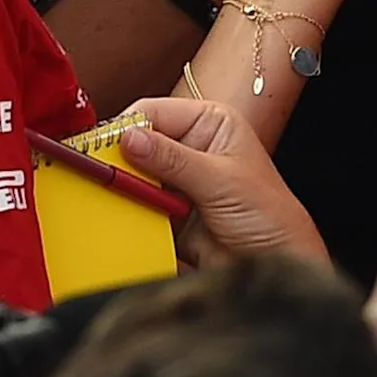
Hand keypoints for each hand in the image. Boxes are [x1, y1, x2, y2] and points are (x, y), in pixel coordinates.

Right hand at [112, 96, 327, 267]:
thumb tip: (130, 139)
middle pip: (138, 143)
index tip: (100, 146)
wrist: (278, 263)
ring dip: (122, 188)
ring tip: (109, 198)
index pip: (154, 112)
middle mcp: (190, 147)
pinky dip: (126, 212)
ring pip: (133, 176)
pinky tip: (120, 217)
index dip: (125, 127)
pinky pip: (136, 207)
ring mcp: (176, 181)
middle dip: (119, 159)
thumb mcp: (221, 181)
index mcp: (209, 123)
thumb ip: (173, 160)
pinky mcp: (167, 213)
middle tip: (98, 173)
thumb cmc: (269, 215)